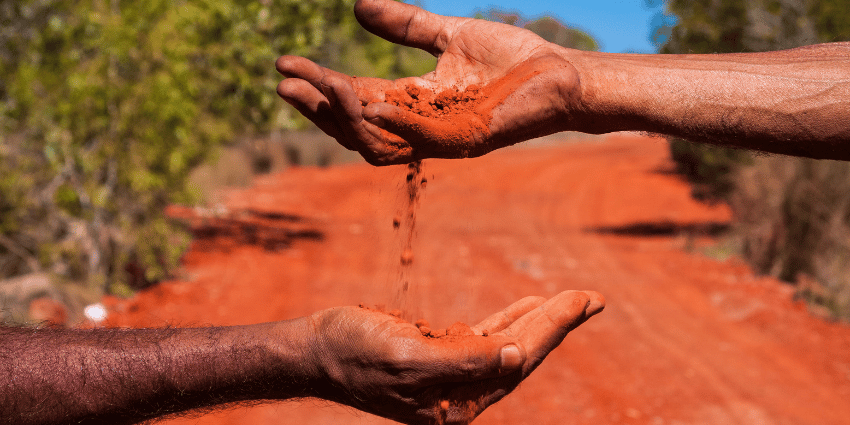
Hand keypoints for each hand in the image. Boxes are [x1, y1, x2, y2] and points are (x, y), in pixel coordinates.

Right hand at [276, 0, 583, 164]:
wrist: (562, 72)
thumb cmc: (512, 59)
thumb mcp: (448, 35)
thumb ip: (406, 26)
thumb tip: (357, 7)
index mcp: (412, 102)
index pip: (352, 98)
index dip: (317, 84)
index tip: (283, 63)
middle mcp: (419, 126)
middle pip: (354, 127)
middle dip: (317, 107)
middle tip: (285, 83)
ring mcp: (441, 138)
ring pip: (377, 142)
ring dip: (346, 117)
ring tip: (322, 85)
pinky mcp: (467, 140)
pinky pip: (420, 140)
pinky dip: (393, 123)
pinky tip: (368, 100)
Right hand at [307, 290, 604, 423]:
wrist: (316, 349)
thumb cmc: (354, 352)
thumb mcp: (407, 357)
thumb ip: (464, 360)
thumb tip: (516, 357)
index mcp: (457, 403)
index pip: (517, 362)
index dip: (552, 329)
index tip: (581, 300)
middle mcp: (460, 395)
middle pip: (520, 355)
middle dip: (556, 324)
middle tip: (592, 297)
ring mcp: (451, 376)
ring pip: (507, 345)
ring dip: (540, 321)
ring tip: (573, 300)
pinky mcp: (439, 357)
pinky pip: (484, 338)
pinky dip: (508, 321)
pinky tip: (528, 307)